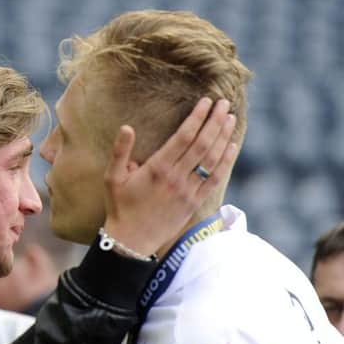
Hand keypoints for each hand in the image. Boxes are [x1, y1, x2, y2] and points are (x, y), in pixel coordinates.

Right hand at [103, 98, 236, 256]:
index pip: (184, 137)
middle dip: (215, 121)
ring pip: (211, 160)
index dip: (197, 118)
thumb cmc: (119, 207)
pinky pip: (214, 180)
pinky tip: (231, 147)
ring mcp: (188, 191)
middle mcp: (176, 178)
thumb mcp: (112, 177)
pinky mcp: (194, 203)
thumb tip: (127, 127)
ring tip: (230, 119)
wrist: (131, 240)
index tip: (206, 103)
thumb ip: (120, 151)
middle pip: (202, 144)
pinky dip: (225, 162)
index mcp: (157, 168)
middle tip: (224, 104)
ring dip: (223, 137)